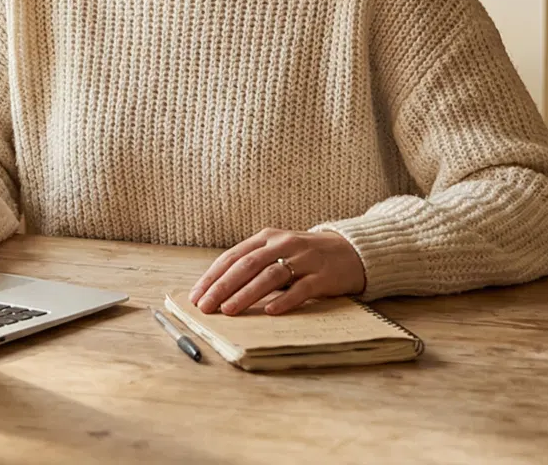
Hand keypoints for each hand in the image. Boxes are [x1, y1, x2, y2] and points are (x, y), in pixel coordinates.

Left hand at [189, 228, 366, 315]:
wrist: (352, 251)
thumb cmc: (306, 257)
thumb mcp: (278, 252)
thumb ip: (254, 265)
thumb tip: (219, 290)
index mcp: (267, 237)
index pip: (233, 256)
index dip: (213, 276)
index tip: (196, 296)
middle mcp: (283, 244)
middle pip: (247, 265)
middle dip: (223, 286)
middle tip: (206, 306)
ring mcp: (304, 259)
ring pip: (270, 275)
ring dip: (247, 293)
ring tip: (229, 310)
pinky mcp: (323, 275)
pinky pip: (301, 288)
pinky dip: (284, 299)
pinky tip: (270, 310)